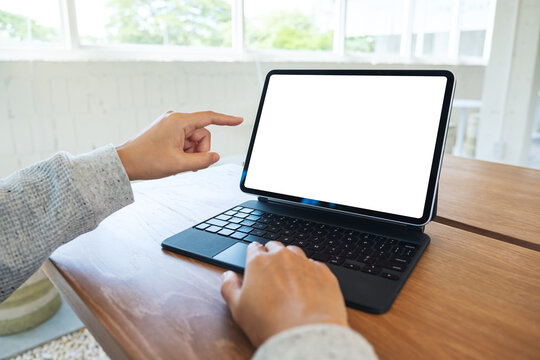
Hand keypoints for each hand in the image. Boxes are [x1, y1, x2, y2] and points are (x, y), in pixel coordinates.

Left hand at [116, 111, 242, 179]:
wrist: (124, 163)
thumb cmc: (146, 161)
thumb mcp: (179, 164)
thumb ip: (202, 160)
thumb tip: (215, 157)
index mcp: (179, 121)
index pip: (209, 118)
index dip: (226, 120)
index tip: (239, 120)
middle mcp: (175, 119)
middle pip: (202, 134)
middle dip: (200, 151)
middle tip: (188, 165)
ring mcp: (170, 125)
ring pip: (194, 140)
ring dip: (191, 154)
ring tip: (177, 164)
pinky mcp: (166, 132)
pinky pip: (185, 142)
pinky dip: (184, 153)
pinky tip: (173, 161)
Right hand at [221, 241, 348, 346]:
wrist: (306, 335)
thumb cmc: (270, 324)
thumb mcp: (238, 309)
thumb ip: (229, 287)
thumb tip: (227, 276)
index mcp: (259, 262)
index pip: (254, 248)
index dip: (253, 255)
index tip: (254, 264)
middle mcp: (283, 257)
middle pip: (275, 247)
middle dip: (272, 256)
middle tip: (271, 274)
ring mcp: (305, 263)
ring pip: (296, 253)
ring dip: (291, 261)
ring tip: (290, 280)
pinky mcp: (324, 272)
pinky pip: (315, 265)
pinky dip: (310, 273)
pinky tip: (308, 288)